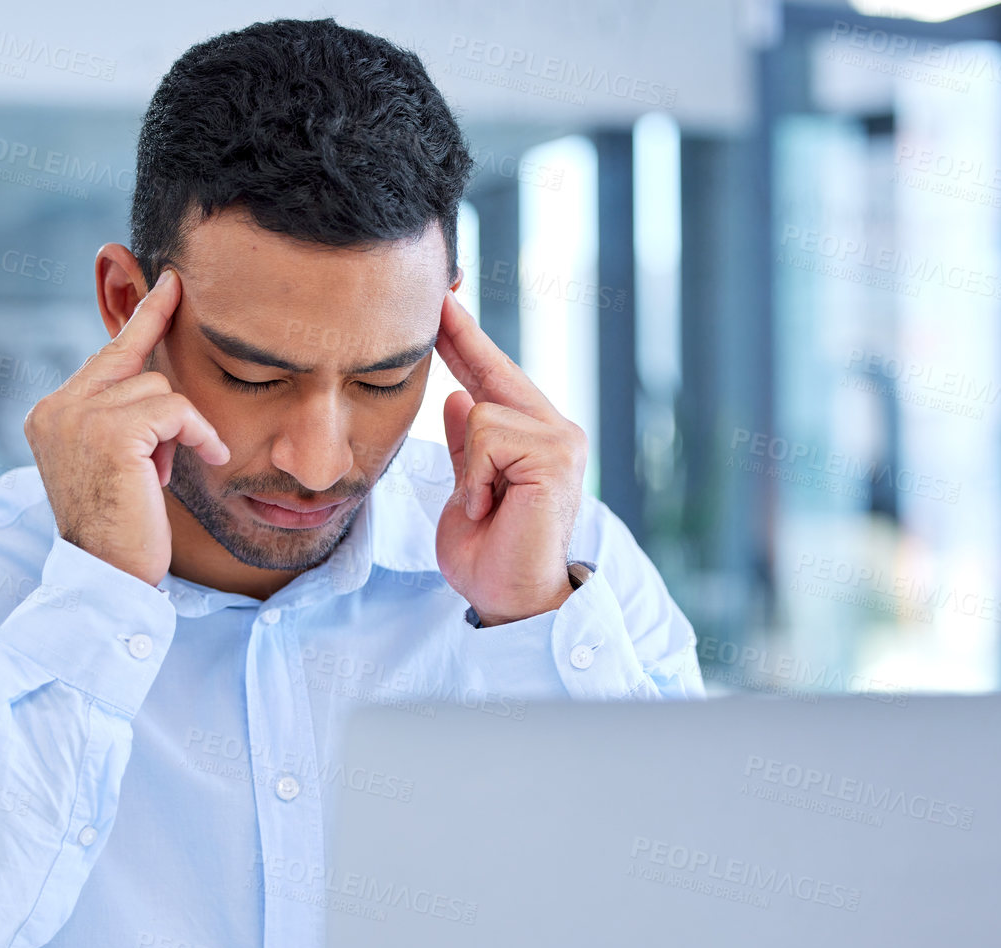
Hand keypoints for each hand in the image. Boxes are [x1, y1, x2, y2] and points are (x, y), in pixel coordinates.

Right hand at [23, 268, 229, 585]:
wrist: (108, 576)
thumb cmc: (121, 527)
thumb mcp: (113, 462)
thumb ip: (120, 418)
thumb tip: (154, 380)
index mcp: (49, 414)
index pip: (102, 355)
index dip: (140, 319)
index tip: (167, 283)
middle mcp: (55, 409)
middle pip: (131, 364)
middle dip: (163, 370)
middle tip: (186, 341)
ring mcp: (79, 418)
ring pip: (158, 388)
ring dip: (177, 429)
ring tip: (163, 473)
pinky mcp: (112, 434)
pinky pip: (175, 409)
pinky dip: (198, 433)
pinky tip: (209, 459)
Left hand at [434, 290, 587, 625]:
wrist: (509, 600)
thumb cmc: (489, 557)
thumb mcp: (466, 491)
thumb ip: (467, 446)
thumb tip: (457, 398)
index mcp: (535, 439)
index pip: (493, 381)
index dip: (466, 343)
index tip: (442, 305)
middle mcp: (556, 431)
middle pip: (493, 373)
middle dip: (461, 339)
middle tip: (439, 295)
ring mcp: (561, 440)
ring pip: (481, 411)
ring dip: (468, 466)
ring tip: (483, 506)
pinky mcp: (555, 454)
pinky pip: (487, 434)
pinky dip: (476, 475)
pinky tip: (490, 507)